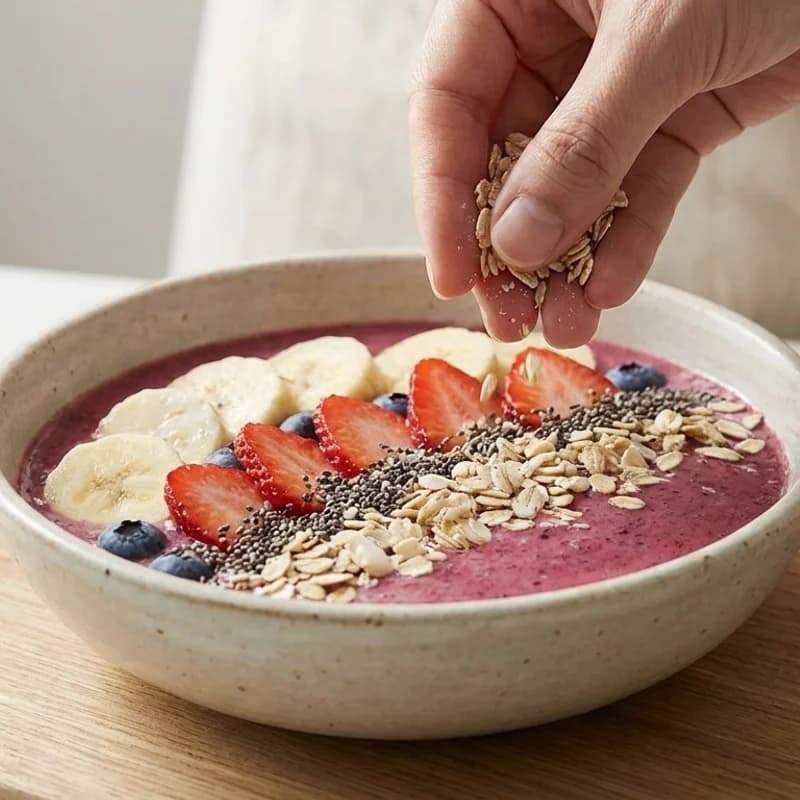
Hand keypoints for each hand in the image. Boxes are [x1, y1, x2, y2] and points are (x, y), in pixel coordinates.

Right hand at [409, 0, 799, 345]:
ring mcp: (609, 84)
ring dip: (564, 262)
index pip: (445, 104)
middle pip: (501, 161)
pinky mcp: (668, 116)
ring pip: (568, 188)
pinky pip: (637, 188)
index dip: (441, 196)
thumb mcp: (657, 35)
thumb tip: (518, 239)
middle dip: (507, 249)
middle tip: (506, 317)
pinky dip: (627, 240)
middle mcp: (551, 41)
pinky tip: (613, 287)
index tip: (451, 273)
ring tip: (561, 322)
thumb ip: (583, 142)